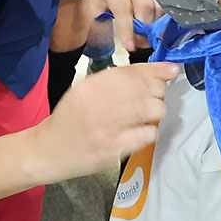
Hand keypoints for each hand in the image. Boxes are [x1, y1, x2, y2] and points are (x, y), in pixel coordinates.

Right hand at [30, 62, 178, 180]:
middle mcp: (98, 105)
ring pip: (149, 111)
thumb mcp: (83, 90)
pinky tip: (141, 129)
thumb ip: (112, 80)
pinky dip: (150, 130)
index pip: (130, 73)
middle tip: (157, 92)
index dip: (155, 70)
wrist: (49, 149)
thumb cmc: (70, 118)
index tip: (171, 69)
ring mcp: (107, 129)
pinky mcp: (114, 150)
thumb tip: (148, 72)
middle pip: (144, 90)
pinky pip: (146, 135)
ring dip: (156, 109)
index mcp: (90, 87)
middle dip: (158, 89)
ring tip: (150, 111)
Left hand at [83, 0, 161, 51]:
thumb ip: (97, 24)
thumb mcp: (91, 5)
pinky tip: (151, 33)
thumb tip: (104, 42)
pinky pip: (162, 11)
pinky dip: (158, 25)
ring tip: (143, 40)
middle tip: (137, 43)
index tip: (129, 46)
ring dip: (152, 29)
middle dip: (143, 30)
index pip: (122, 8)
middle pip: (145, 7)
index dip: (127, 29)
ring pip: (157, 10)